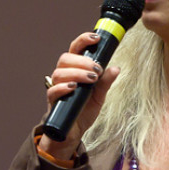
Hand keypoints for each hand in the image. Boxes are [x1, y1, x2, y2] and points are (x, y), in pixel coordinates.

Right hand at [39, 32, 120, 159]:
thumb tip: (116, 68)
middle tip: (97, 69)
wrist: (74, 132)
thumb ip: (105, 82)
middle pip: (65, 58)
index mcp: (75, 69)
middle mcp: (64, 75)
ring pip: (59, 72)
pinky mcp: (53, 101)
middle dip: (82, 61)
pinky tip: (74, 88)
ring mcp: (57, 87)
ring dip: (77, 73)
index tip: (96, 38)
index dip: (83, 40)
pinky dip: (63, 87)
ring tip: (91, 79)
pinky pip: (52, 90)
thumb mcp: (99, 95)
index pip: (75, 49)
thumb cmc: (84, 110)